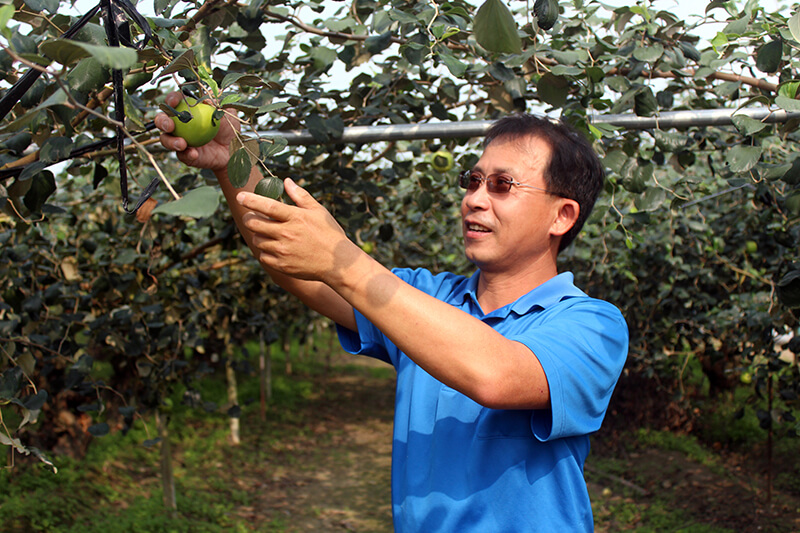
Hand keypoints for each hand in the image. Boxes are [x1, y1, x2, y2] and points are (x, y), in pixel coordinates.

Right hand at [154, 92, 238, 172]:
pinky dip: (186, 154)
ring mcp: (181, 140)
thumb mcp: (227, 112)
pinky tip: (193, 153)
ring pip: (165, 139)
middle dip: (162, 121)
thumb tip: (207, 98)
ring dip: (170, 141)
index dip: (171, 99)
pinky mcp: (186, 155)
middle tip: (170, 126)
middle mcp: (179, 124)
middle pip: (162, 120)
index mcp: (187, 109)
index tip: (174, 101)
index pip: (174, 101)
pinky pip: (181, 155)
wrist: (235, 149)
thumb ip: (217, 103)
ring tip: (182, 144)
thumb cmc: (230, 127)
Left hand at [237, 178, 362, 282]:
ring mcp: (283, 251)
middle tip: (252, 217)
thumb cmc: (329, 234)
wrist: (338, 263)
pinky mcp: (282, 265)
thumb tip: (286, 181)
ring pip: (257, 240)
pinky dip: (265, 252)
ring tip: (269, 234)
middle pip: (254, 224)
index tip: (240, 196)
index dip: (251, 200)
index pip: (267, 206)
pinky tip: (275, 248)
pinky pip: (263, 256)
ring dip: (259, 235)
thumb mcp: (318, 211)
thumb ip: (300, 196)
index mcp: (295, 218)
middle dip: (249, 218)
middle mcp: (287, 234)